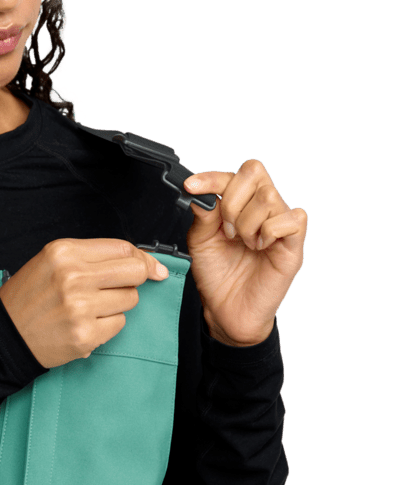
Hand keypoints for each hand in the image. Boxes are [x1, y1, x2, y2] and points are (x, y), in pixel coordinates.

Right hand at [0, 238, 168, 368]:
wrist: (4, 334)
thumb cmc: (29, 298)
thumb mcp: (52, 262)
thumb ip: (93, 257)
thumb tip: (146, 263)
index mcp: (65, 253)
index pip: (123, 248)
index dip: (143, 258)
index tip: (151, 268)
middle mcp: (73, 277)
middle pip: (135, 272)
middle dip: (135, 280)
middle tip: (118, 287)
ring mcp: (80, 307)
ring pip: (130, 299)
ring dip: (117, 304)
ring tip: (91, 307)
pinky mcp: (85, 334)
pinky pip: (119, 324)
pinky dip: (107, 325)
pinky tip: (85, 323)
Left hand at [184, 159, 307, 346]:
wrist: (226, 311)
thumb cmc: (217, 276)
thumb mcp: (200, 242)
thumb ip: (203, 215)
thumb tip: (201, 192)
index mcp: (241, 204)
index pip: (234, 174)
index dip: (212, 178)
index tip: (191, 187)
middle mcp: (263, 209)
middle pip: (254, 173)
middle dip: (232, 202)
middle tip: (226, 231)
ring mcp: (280, 224)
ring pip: (268, 198)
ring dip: (247, 223)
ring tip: (243, 244)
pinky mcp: (293, 244)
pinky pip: (292, 219)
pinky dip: (269, 231)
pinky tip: (259, 247)